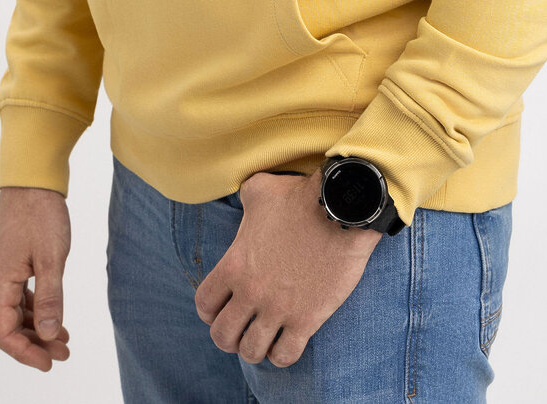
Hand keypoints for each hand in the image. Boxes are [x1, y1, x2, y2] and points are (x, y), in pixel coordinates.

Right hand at [0, 187, 71, 371]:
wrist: (32, 179)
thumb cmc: (41, 213)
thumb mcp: (52, 257)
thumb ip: (50, 297)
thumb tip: (49, 333)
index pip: (2, 333)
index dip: (24, 353)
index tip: (49, 362)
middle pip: (7, 327)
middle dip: (34, 345)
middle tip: (63, 354)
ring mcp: (3, 271)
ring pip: (14, 313)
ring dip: (37, 329)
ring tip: (64, 340)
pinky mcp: (13, 263)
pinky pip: (20, 297)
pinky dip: (37, 310)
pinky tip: (55, 315)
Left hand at [194, 169, 382, 368]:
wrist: (342, 210)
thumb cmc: (300, 197)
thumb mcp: (259, 189)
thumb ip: (243, 199)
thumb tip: (242, 202)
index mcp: (234, 264)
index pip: (205, 304)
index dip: (209, 310)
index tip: (222, 307)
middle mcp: (251, 292)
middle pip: (222, 336)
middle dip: (228, 336)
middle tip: (242, 326)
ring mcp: (278, 309)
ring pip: (251, 352)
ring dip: (254, 347)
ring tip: (264, 336)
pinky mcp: (307, 319)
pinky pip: (284, 356)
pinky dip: (281, 355)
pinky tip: (286, 340)